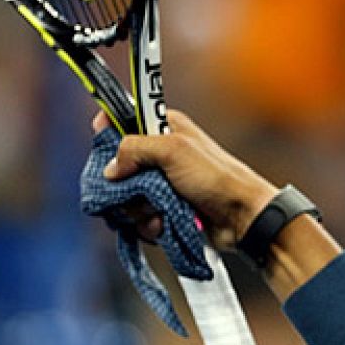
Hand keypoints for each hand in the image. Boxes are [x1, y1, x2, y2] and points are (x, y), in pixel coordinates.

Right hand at [100, 111, 278, 250]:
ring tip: (159, 211)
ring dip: (138, 209)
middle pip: (118, 166)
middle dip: (124, 184)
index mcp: (164, 127)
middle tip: (141, 190)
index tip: (102, 144)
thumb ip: (135, 149)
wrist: (242, 217)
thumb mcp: (173, 151)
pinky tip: (164, 224)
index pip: (123, 120)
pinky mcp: (164, 209)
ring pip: (126, 196)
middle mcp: (160, 153)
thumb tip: (110, 168)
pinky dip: (148, 224)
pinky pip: (139, 218)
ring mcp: (161, 183)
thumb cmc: (216, 178)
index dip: (108, 131)